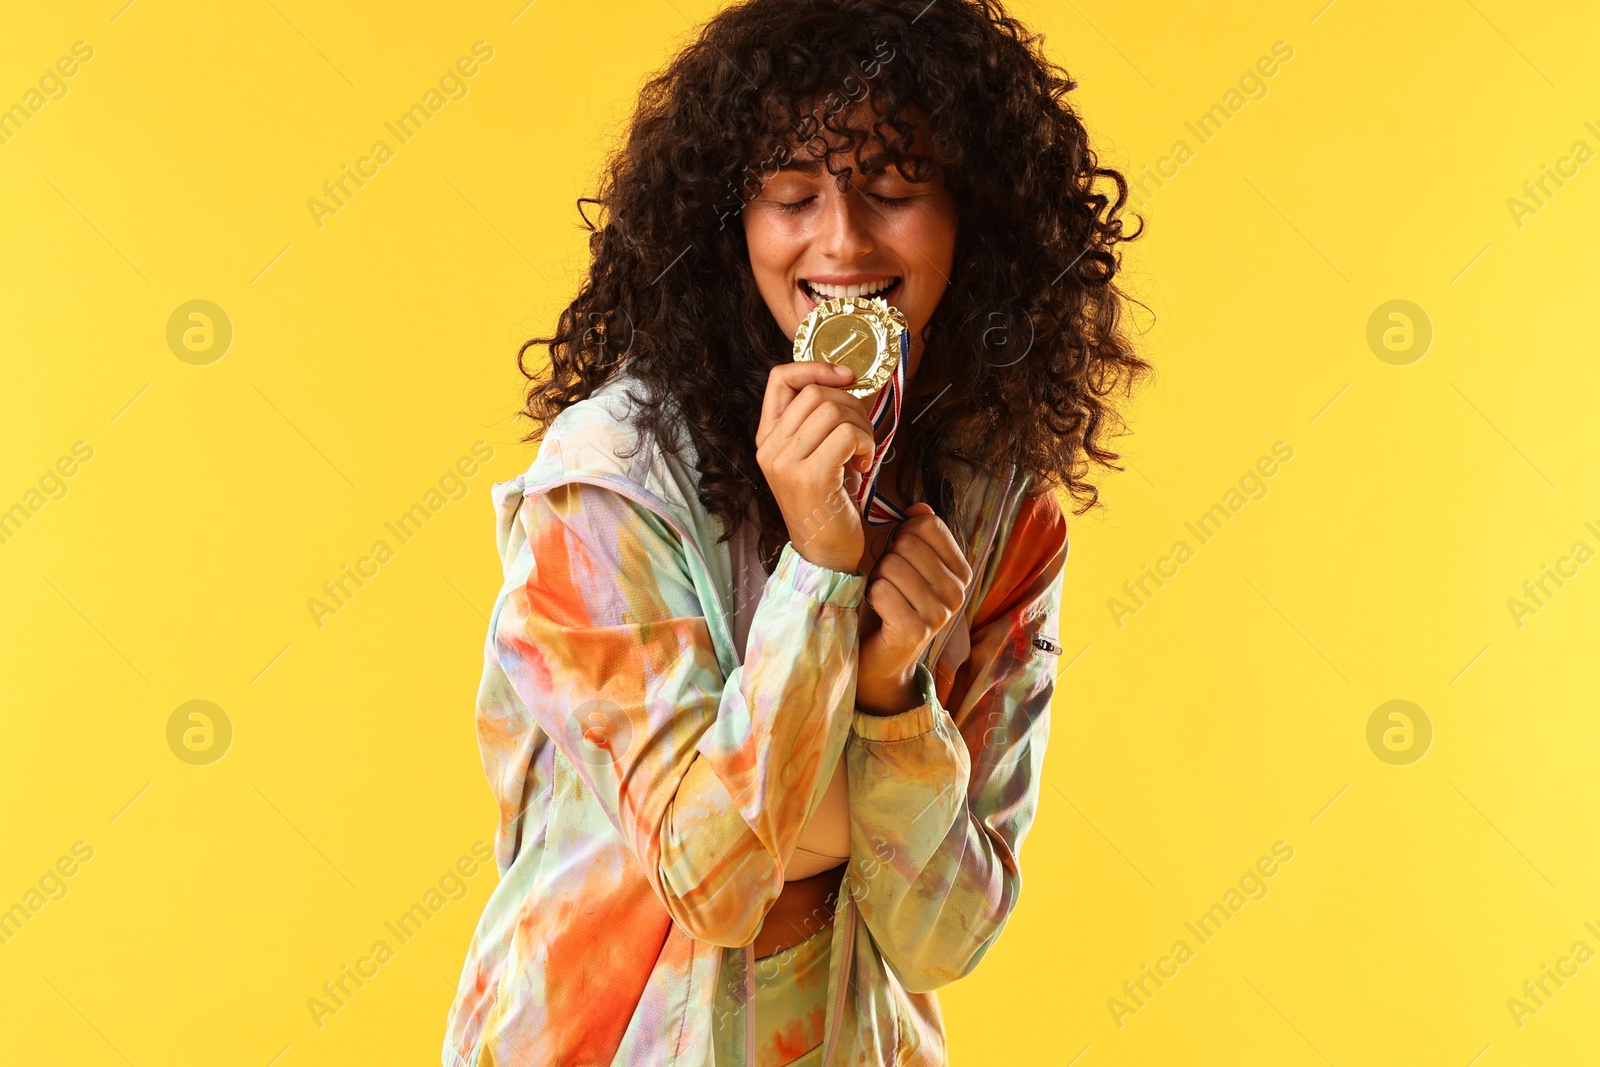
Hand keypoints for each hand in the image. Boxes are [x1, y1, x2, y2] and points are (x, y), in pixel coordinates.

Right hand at [755, 362, 875, 572]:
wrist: (825, 553)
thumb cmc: (827, 503)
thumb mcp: (814, 456)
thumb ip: (818, 422)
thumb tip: (846, 383)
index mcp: (767, 439)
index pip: (780, 379)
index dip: (815, 367)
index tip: (846, 377)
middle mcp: (770, 448)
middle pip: (816, 392)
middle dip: (851, 404)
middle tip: (861, 434)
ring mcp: (786, 463)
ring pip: (834, 410)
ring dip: (861, 427)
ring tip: (862, 453)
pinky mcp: (810, 477)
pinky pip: (847, 435)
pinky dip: (865, 444)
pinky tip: (863, 466)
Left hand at [856, 503, 972, 715]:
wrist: (882, 660)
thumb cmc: (892, 606)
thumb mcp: (908, 566)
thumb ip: (917, 534)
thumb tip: (917, 506)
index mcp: (961, 572)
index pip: (928, 524)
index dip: (903, 534)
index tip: (900, 557)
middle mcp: (958, 592)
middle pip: (907, 543)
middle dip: (887, 559)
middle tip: (889, 584)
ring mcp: (940, 613)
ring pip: (891, 565)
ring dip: (878, 579)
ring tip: (885, 599)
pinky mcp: (915, 631)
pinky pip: (881, 590)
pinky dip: (871, 597)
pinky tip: (880, 613)